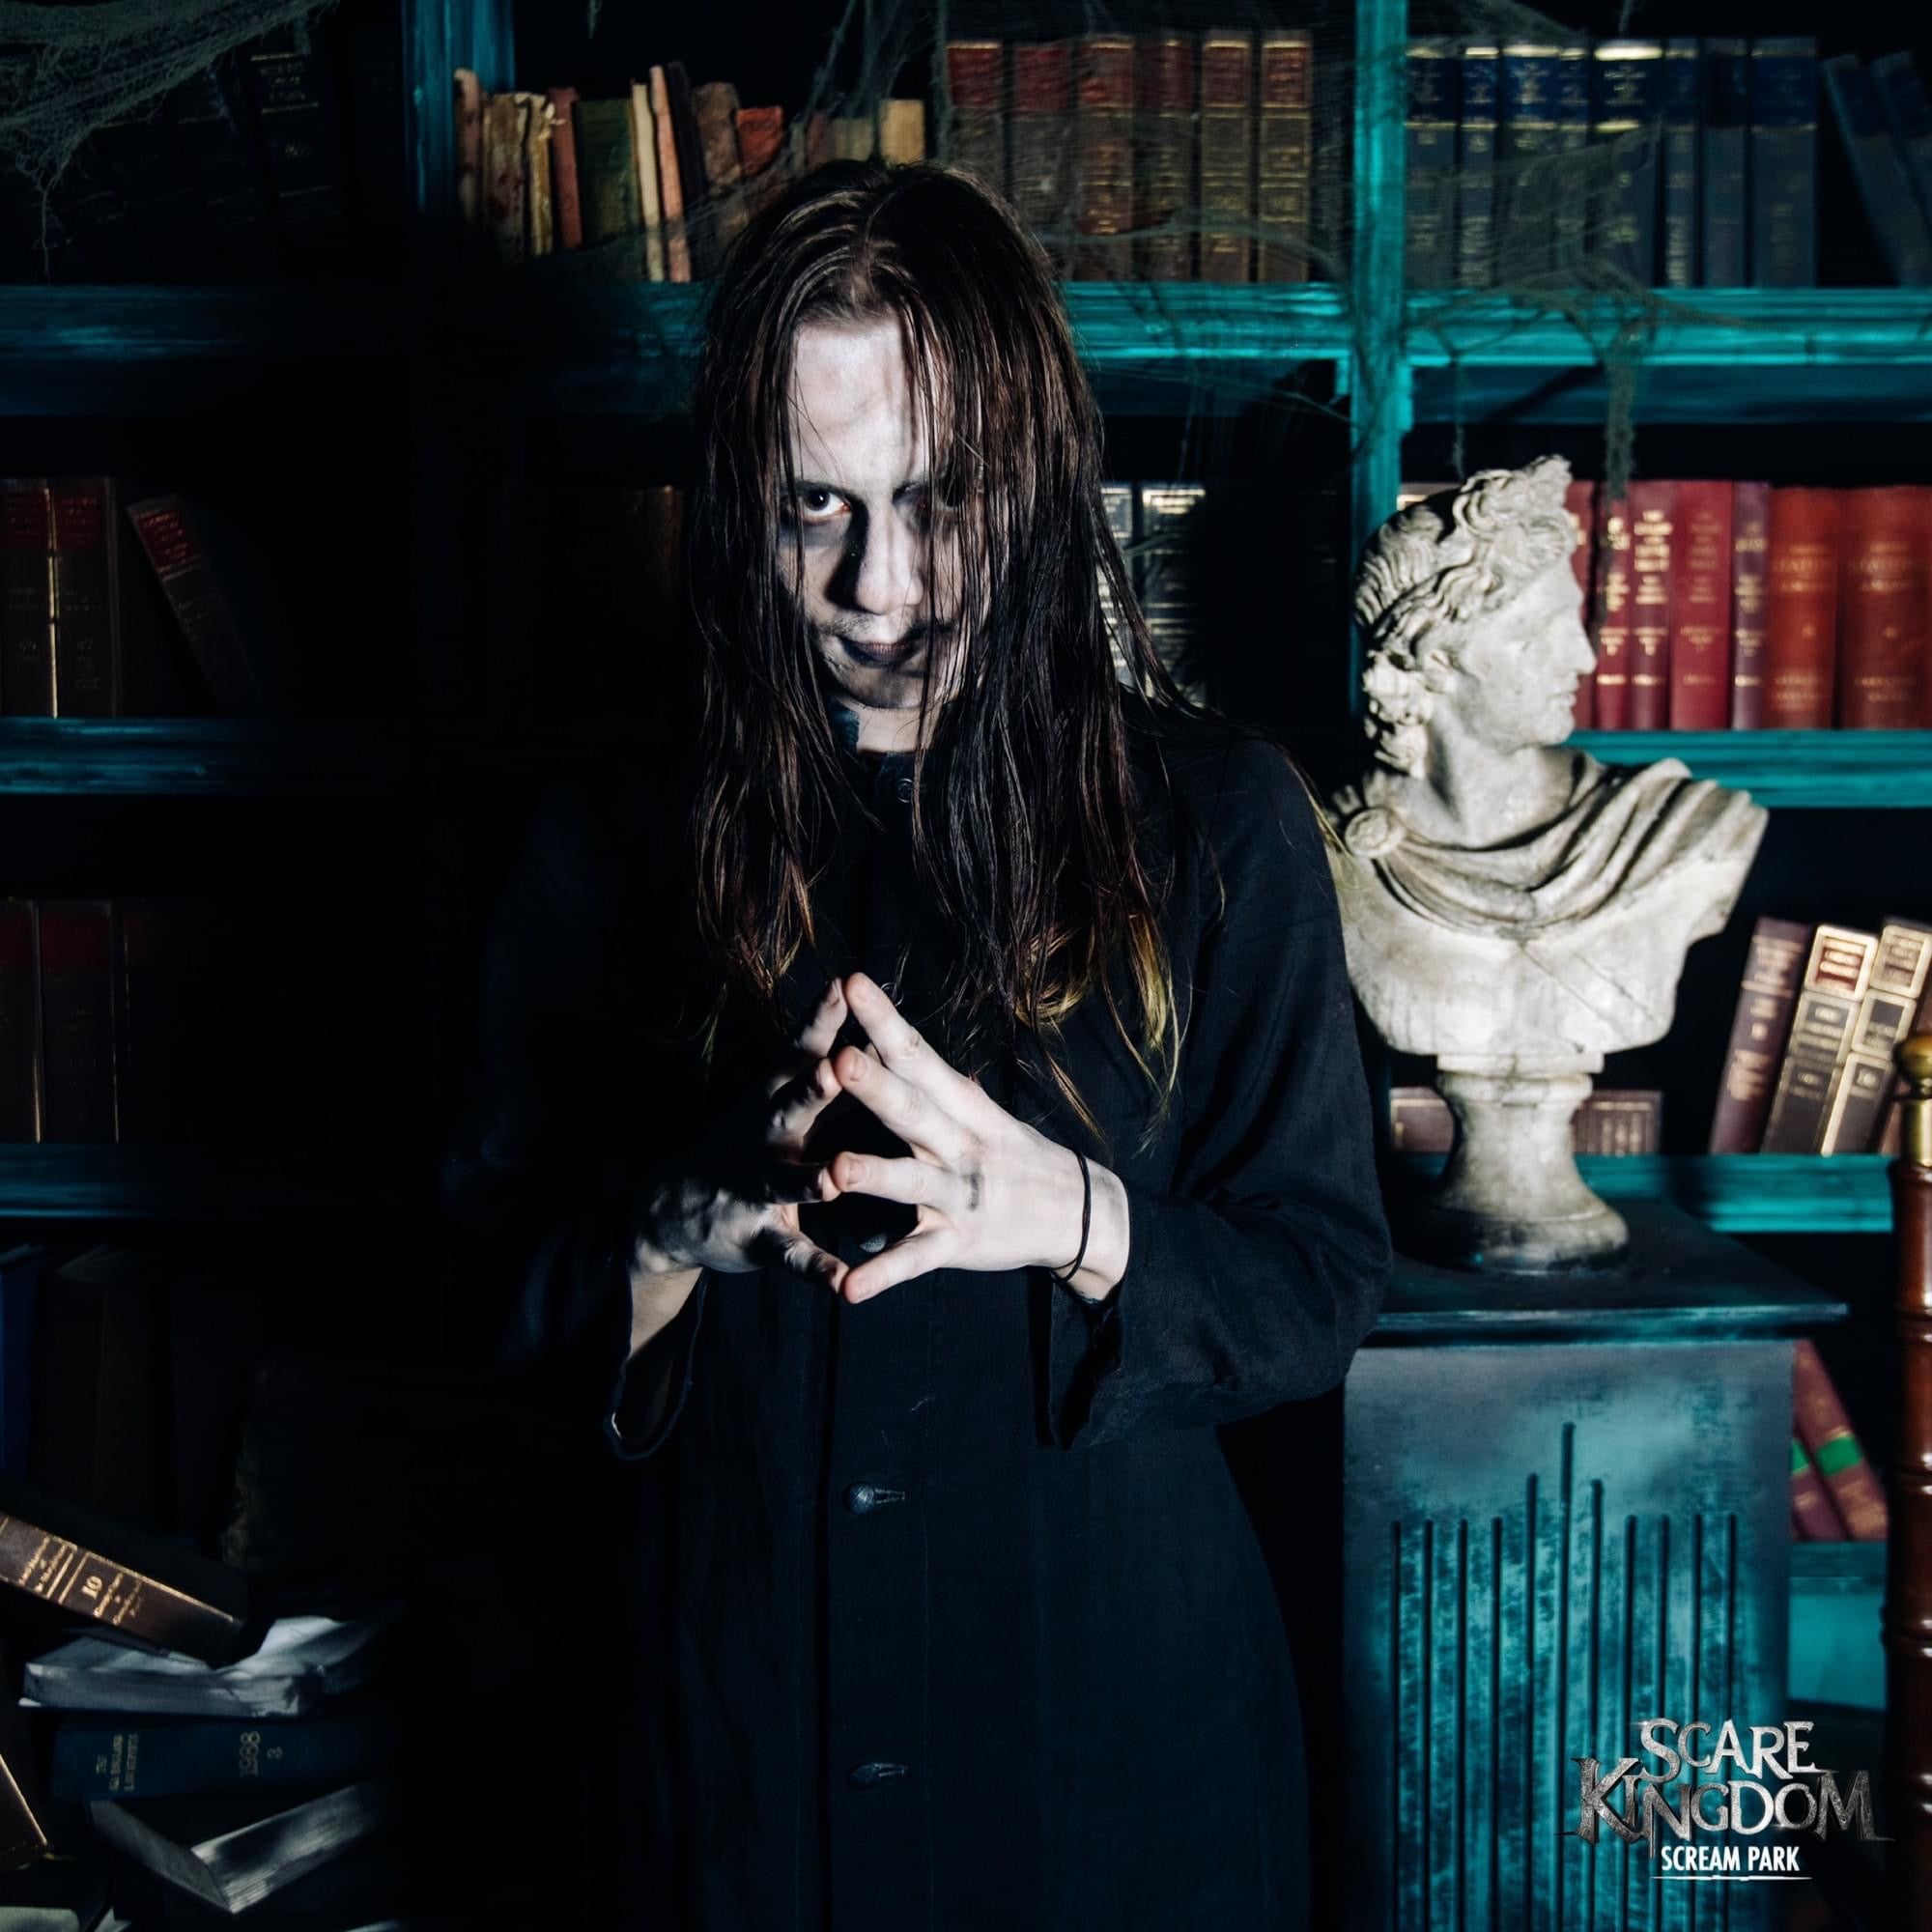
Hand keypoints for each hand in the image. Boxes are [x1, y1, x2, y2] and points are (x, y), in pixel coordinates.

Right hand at [634, 979, 857, 1291]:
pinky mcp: (759, 1237)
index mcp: (777, 1099)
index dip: (822, 1019)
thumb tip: (878, 1026)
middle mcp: (766, 1137)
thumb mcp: (780, 1102)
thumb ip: (827, 1071)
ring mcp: (757, 1187)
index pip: (801, 1052)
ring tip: (834, 1179)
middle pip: (792, 1107)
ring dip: (810, 1179)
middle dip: (816, 1087)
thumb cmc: (751, 1142)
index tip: (845, 984)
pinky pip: (791, 1255)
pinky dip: (817, 1268)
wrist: (676, 1209)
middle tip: (840, 1064)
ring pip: (787, 1182)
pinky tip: (842, 1285)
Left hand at [824, 973, 1128, 1304]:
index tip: (852, 982)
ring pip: (911, 1183)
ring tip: (835, 1171)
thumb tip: (889, 1039)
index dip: (885, 1021)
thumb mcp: (981, 1113)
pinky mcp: (959, 1243)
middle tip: (838, 1058)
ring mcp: (959, 1196)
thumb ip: (933, 1083)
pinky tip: (847, 1289)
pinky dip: (883, 1275)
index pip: (919, 1056)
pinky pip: (916, 1259)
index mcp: (963, 1108)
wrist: (1081, 1213)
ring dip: (874, 1176)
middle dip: (876, 1087)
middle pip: (913, 1111)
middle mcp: (960, 1146)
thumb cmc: (1017, 1154)